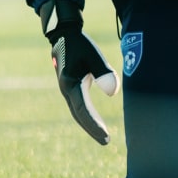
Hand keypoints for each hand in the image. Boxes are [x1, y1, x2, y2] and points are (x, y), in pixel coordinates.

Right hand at [39, 0, 119, 143]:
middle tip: (106, 142)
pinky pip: (79, 106)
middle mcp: (66, 90)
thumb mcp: (93, 55)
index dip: (94, 125)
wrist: (64, 35)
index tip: (105, 137)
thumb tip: (113, 93)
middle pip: (79, 115)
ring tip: (103, 136)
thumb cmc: (80, 44)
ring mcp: (67, 90)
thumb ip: (103, 72)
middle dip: (92, 129)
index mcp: (70, 84)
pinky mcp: (71, 87)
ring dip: (89, 124)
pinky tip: (96, 121)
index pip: (84, 110)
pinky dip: (87, 115)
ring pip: (78, 112)